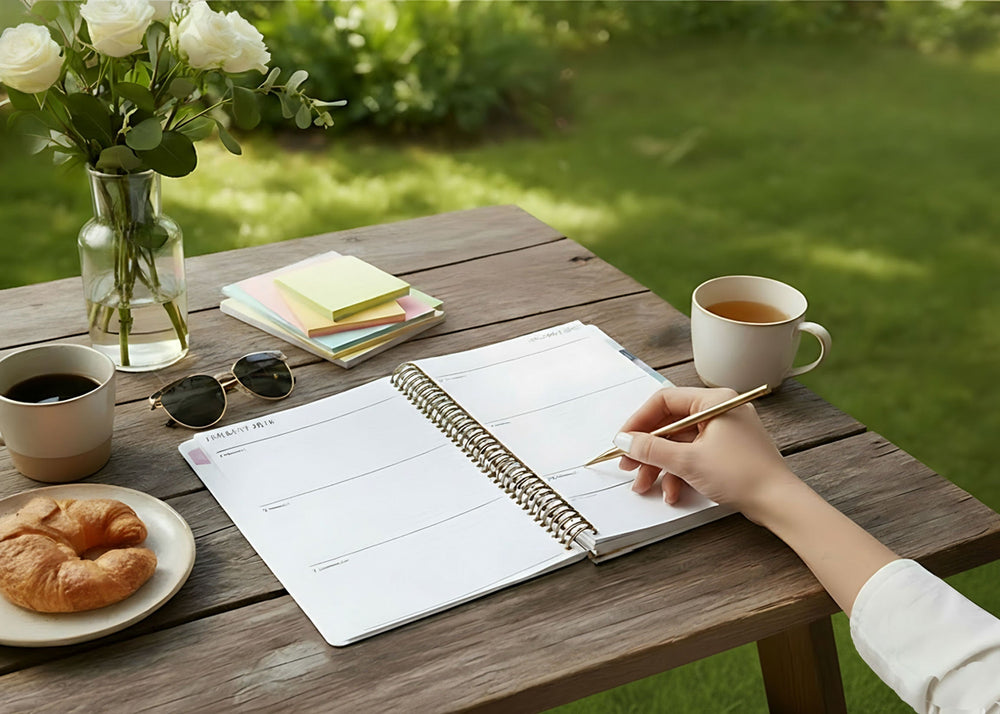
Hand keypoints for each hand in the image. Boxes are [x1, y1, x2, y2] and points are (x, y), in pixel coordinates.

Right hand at [614, 387, 799, 521]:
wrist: (779, 503)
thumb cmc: (742, 475)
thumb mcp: (688, 461)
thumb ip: (651, 449)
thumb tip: (624, 441)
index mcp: (714, 401)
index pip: (664, 400)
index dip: (639, 421)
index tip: (623, 441)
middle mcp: (719, 411)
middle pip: (670, 424)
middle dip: (648, 450)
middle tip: (628, 466)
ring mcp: (724, 432)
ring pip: (680, 444)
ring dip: (660, 466)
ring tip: (645, 486)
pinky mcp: (726, 452)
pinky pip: (694, 455)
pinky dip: (679, 473)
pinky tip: (672, 493)